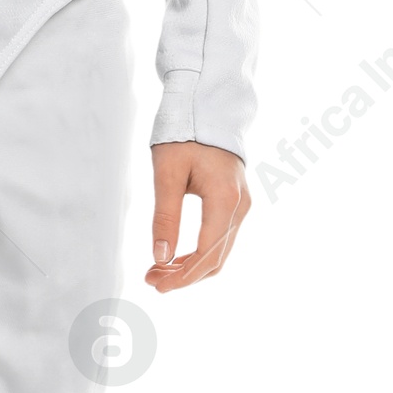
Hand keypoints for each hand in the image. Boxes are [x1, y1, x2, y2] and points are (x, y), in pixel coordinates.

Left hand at [145, 141, 250, 292]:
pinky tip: (175, 256)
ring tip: (158, 270)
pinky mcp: (237, 203)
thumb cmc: (185, 134)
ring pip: (220, 252)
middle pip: (216, 259)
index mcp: (225, 199)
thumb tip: (160, 257)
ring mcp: (242, 206)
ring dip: (191, 267)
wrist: (208, 108)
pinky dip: (200, 253)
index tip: (155, 284)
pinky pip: (221, 239)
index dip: (181, 276)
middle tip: (151, 280)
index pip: (206, 254)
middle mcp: (240, 207)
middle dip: (184, 276)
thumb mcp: (166, 174)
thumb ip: (165, 217)